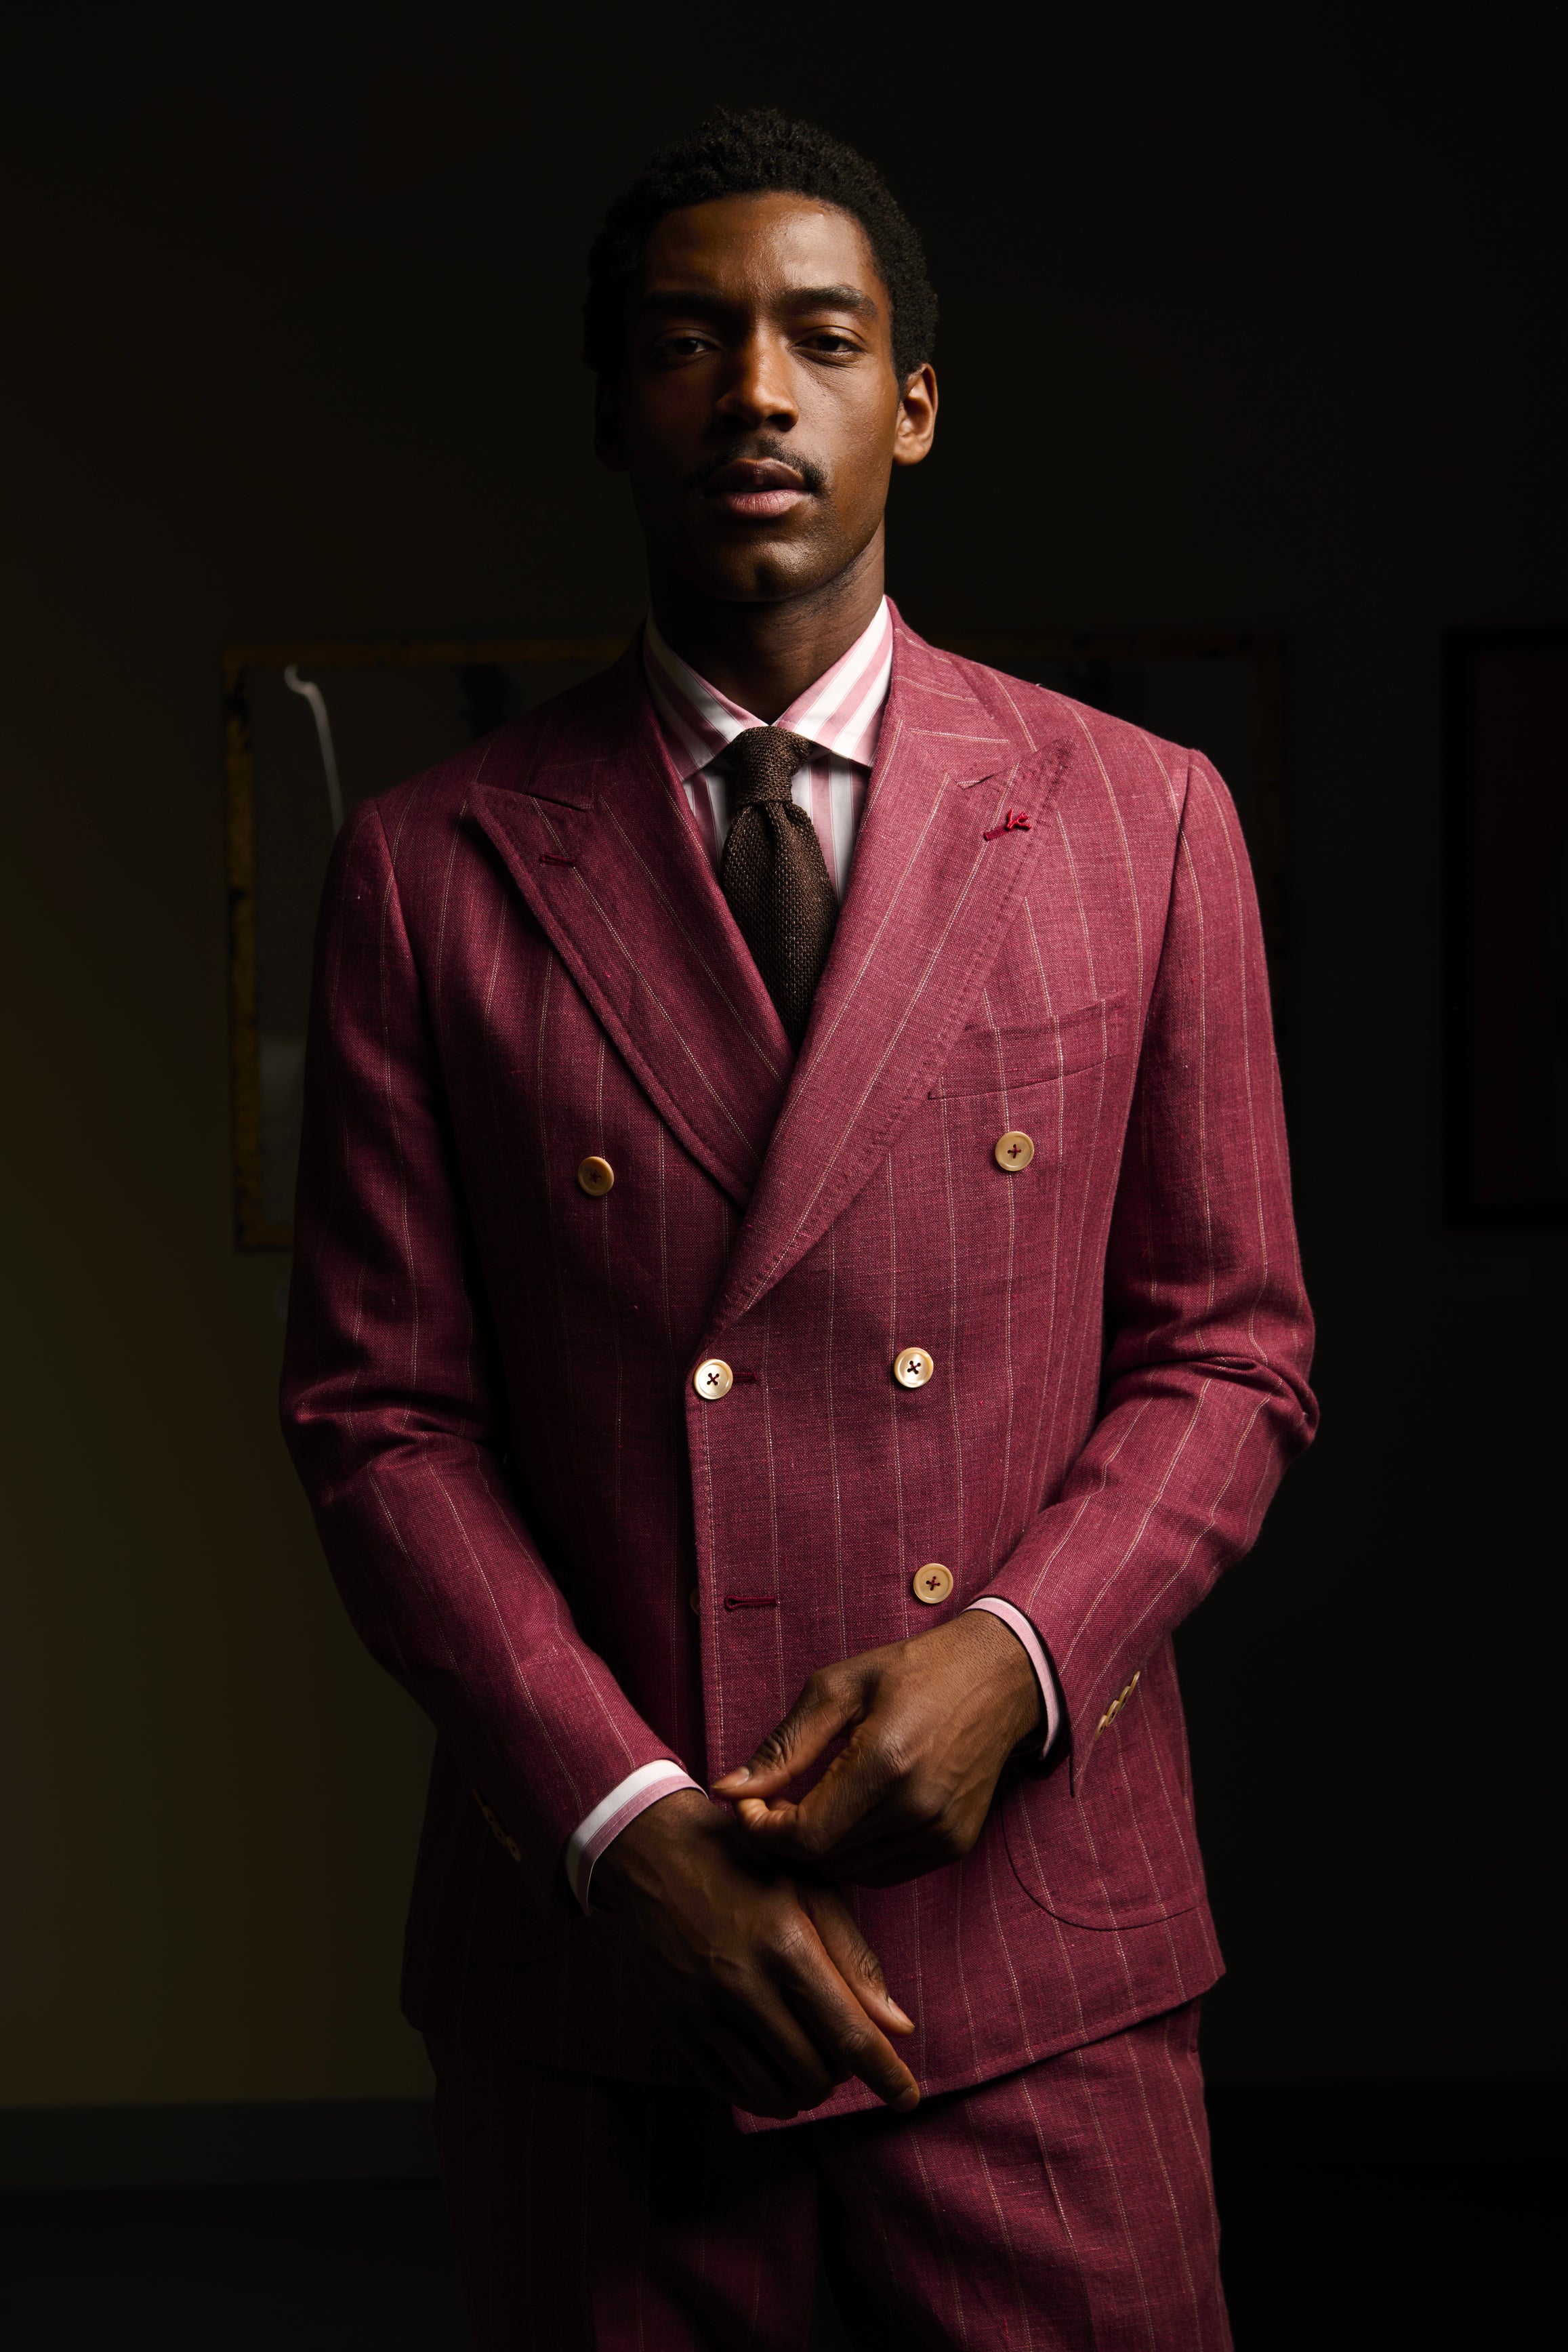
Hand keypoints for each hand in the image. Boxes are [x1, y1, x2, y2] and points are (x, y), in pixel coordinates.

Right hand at [591, 1788, 918, 2120]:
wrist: (655, 1854)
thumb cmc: (746, 1863)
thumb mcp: (811, 1888)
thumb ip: (855, 1959)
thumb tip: (899, 2028)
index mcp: (787, 1946)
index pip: (849, 2035)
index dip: (886, 2076)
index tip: (908, 2099)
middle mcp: (744, 1986)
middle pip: (815, 2072)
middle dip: (843, 2071)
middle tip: (843, 2043)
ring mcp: (704, 2011)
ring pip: (774, 2091)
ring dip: (806, 2088)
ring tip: (812, 2058)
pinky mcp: (677, 2026)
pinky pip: (731, 2089)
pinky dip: (765, 2095)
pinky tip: (778, 2075)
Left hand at [712, 1611, 1041, 1886]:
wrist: (997, 1678)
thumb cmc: (912, 1672)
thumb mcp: (838, 1688)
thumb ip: (784, 1746)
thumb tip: (728, 1789)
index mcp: (886, 1762)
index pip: (805, 1834)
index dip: (763, 1829)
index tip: (748, 1804)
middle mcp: (918, 1807)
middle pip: (825, 1856)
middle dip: (785, 1836)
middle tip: (772, 1801)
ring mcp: (942, 1832)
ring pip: (852, 1871)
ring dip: (819, 1848)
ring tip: (808, 1806)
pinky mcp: (955, 1845)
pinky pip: (885, 1872)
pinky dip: (855, 1853)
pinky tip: (848, 1817)